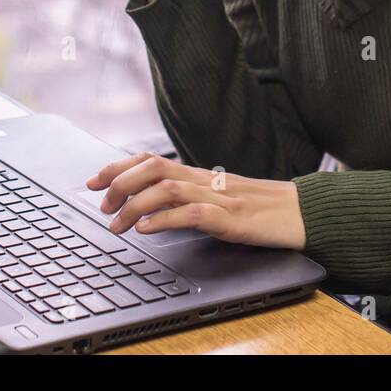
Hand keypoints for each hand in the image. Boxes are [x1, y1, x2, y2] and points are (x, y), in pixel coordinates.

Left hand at [85, 151, 305, 250]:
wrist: (297, 213)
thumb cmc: (256, 209)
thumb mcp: (214, 199)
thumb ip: (185, 198)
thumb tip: (148, 205)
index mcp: (198, 175)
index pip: (150, 160)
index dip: (118, 167)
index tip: (93, 181)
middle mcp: (203, 180)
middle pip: (153, 166)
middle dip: (120, 182)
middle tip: (102, 205)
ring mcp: (216, 197)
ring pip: (166, 187)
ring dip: (135, 204)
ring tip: (117, 223)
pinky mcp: (229, 217)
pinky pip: (192, 214)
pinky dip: (164, 219)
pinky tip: (147, 230)